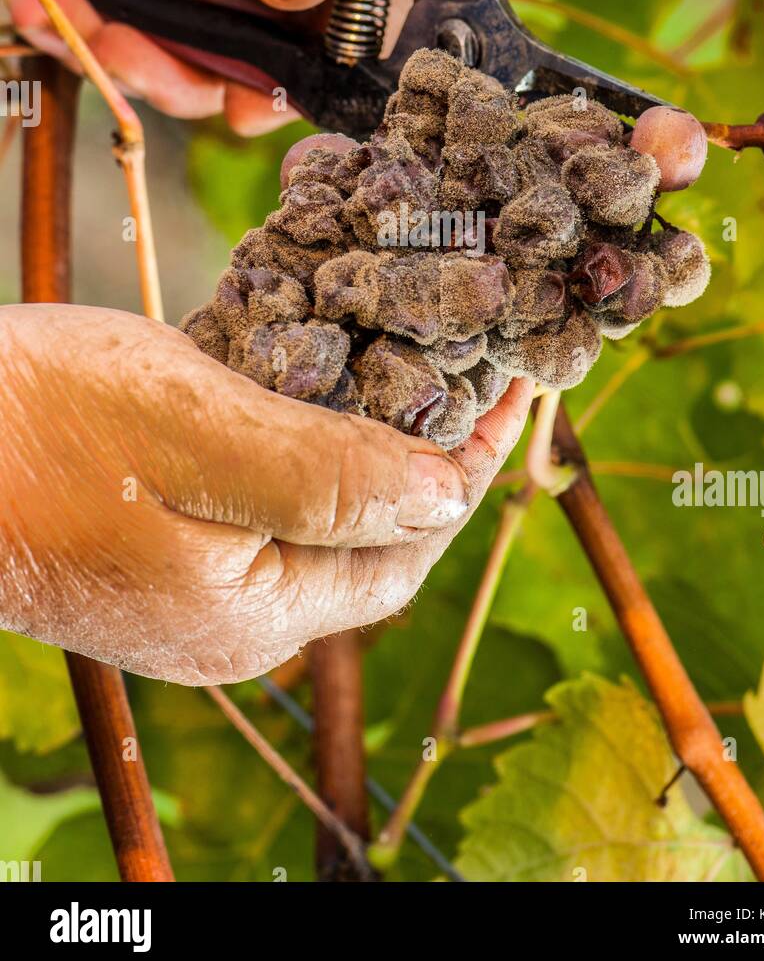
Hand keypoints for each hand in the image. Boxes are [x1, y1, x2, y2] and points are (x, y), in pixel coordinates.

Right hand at [0, 305, 531, 684]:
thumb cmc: (35, 428)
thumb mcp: (199, 435)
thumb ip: (330, 478)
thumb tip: (445, 491)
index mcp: (255, 608)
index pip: (407, 541)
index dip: (471, 459)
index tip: (518, 380)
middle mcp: (230, 611)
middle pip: (368, 529)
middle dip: (430, 443)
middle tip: (474, 357)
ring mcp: (186, 577)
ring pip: (314, 503)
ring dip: (367, 428)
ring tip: (411, 348)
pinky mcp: (150, 535)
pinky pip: (253, 487)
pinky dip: (295, 426)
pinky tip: (306, 365)